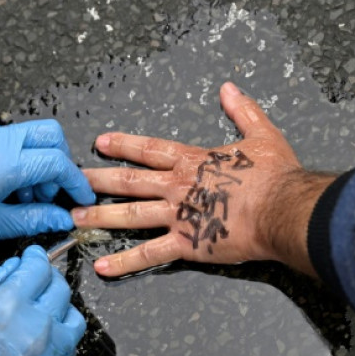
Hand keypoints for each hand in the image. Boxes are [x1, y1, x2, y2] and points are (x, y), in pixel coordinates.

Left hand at [0, 119, 94, 249]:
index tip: (82, 200)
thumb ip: (34, 219)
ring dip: (38, 163)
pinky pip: (8, 141)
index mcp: (8, 161)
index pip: (59, 163)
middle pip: (51, 134)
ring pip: (30, 136)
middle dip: (61, 163)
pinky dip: (19, 160)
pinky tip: (5, 190)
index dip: (76, 183)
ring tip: (24, 199)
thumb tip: (62, 219)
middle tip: (52, 194)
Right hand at [0, 245, 85, 355]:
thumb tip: (10, 268)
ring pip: (74, 317)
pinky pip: (71, 346)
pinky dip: (61, 337)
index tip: (32, 257)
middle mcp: (38, 326)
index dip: (35, 258)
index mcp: (9, 306)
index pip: (38, 268)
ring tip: (42, 312)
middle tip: (35, 281)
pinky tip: (43, 339)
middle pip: (60, 288)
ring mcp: (53, 353)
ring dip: (60, 309)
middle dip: (47, 280)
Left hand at [72, 82, 335, 276]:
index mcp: (193, 161)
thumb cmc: (275, 176)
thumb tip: (229, 88)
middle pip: (129, 181)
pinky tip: (102, 267)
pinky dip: (125, 262)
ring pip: (130, 215)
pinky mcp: (187, 245)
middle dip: (98, 180)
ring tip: (74, 217)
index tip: (99, 143)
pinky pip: (149, 254)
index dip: (123, 145)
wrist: (283, 210)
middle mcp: (178, 187)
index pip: (149, 150)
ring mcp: (178, 216)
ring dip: (100, 216)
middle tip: (71, 181)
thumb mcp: (262, 135)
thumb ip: (242, 111)